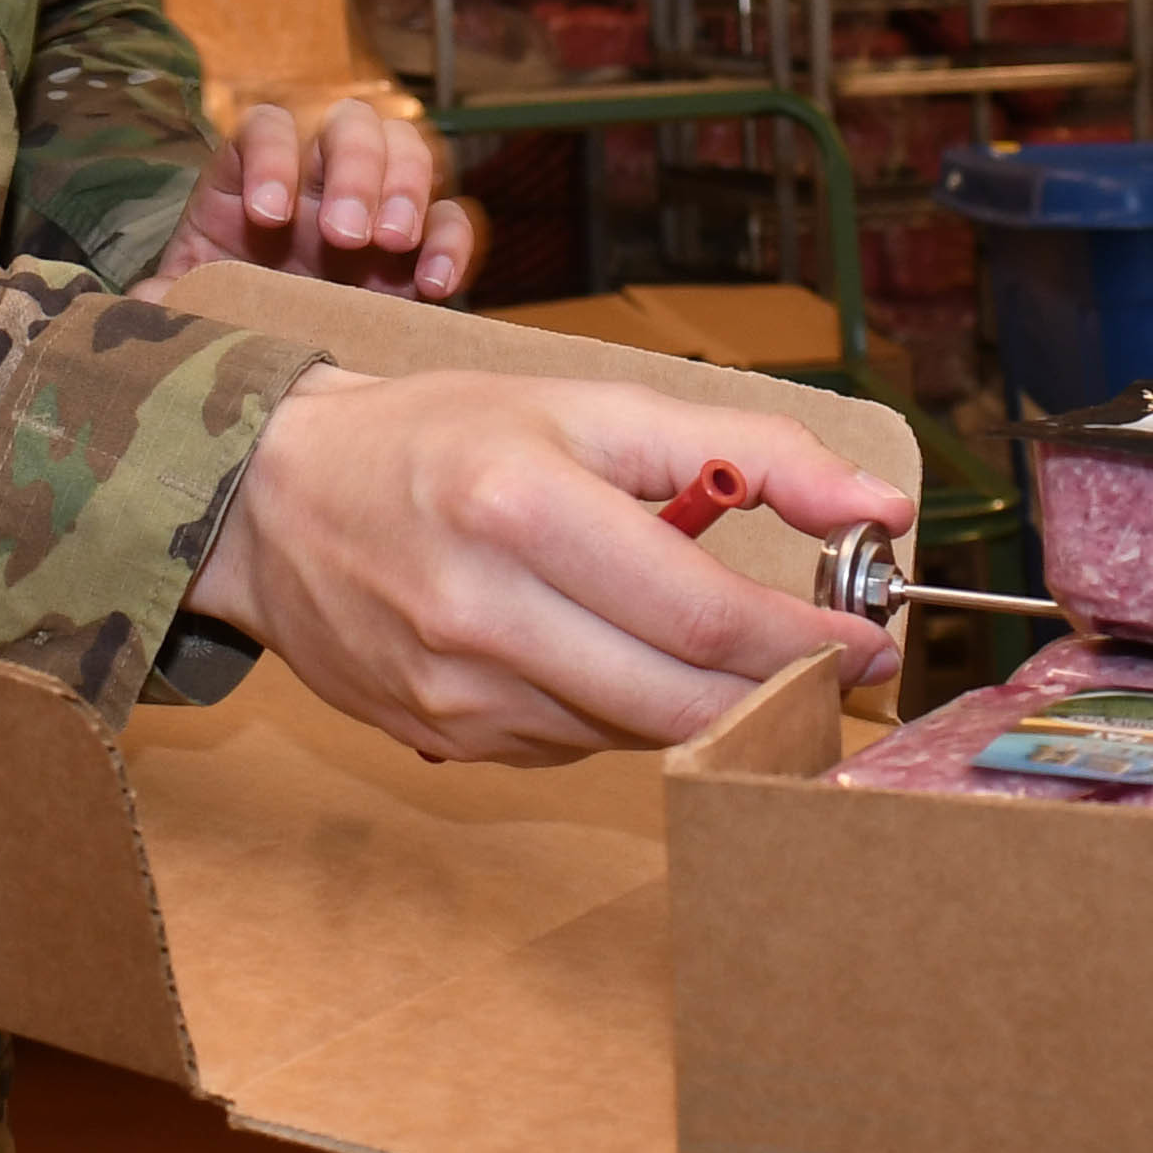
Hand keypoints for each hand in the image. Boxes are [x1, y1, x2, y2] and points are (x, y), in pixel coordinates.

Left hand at [158, 97, 475, 300]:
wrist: (268, 376)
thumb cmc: (217, 327)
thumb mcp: (182, 311)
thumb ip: (162, 304)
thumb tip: (143, 311)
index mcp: (252, 181)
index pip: (266, 129)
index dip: (270, 157)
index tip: (266, 216)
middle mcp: (318, 182)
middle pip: (350, 125)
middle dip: (352, 168)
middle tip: (343, 233)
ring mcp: (375, 210)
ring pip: (408, 150)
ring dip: (405, 186)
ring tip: (389, 243)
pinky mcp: (420, 253)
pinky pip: (452, 220)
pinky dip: (451, 242)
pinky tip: (433, 283)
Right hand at [188, 367, 909, 762]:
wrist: (274, 502)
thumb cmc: (442, 437)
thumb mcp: (591, 407)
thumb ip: (743, 451)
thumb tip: (877, 506)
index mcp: (523, 509)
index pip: (700, 614)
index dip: (804, 640)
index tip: (871, 640)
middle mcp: (484, 614)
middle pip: (679, 697)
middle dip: (778, 687)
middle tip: (837, 666)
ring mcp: (460, 695)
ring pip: (636, 731)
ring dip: (700, 698)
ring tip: (719, 645)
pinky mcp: (445, 741)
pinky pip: (577, 745)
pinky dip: (620, 709)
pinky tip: (607, 655)